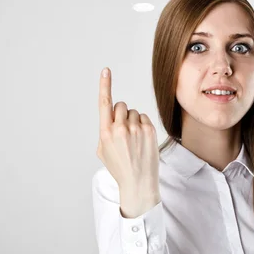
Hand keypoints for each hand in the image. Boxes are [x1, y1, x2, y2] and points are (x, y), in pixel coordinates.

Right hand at [96, 67, 158, 194]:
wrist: (138, 182)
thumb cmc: (120, 167)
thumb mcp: (103, 151)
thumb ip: (105, 130)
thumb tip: (111, 117)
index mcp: (105, 133)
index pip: (104, 103)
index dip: (104, 85)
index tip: (106, 71)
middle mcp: (120, 129)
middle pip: (121, 105)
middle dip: (121, 113)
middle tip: (123, 130)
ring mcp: (136, 129)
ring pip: (133, 112)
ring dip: (132, 121)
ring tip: (133, 139)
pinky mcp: (149, 130)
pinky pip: (144, 117)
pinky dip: (142, 124)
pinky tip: (142, 139)